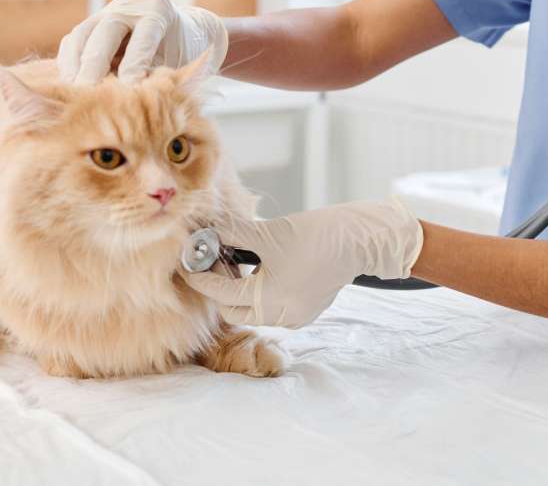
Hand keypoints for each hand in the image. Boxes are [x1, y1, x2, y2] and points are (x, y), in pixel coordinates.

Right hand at [57, 0, 227, 83]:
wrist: (182, 31)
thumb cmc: (183, 51)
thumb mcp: (179, 61)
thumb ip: (158, 75)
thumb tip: (133, 97)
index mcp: (158, 10)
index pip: (142, 39)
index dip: (133, 67)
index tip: (127, 92)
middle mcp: (129, 7)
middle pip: (104, 32)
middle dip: (94, 66)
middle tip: (87, 95)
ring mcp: (106, 12)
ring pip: (81, 35)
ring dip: (74, 66)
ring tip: (74, 93)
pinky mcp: (92, 24)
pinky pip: (73, 42)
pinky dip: (69, 64)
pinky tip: (70, 86)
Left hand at [181, 200, 423, 327]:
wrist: (361, 239)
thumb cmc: (317, 234)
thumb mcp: (269, 232)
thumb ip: (233, 234)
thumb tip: (207, 231)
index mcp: (268, 301)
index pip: (220, 293)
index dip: (200, 275)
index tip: (187, 261)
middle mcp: (280, 316)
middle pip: (234, 308)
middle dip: (220, 286)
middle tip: (213, 259)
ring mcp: (295, 316)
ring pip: (253, 308)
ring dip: (240, 288)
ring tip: (237, 259)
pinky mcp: (306, 309)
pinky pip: (272, 305)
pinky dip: (260, 290)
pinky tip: (261, 266)